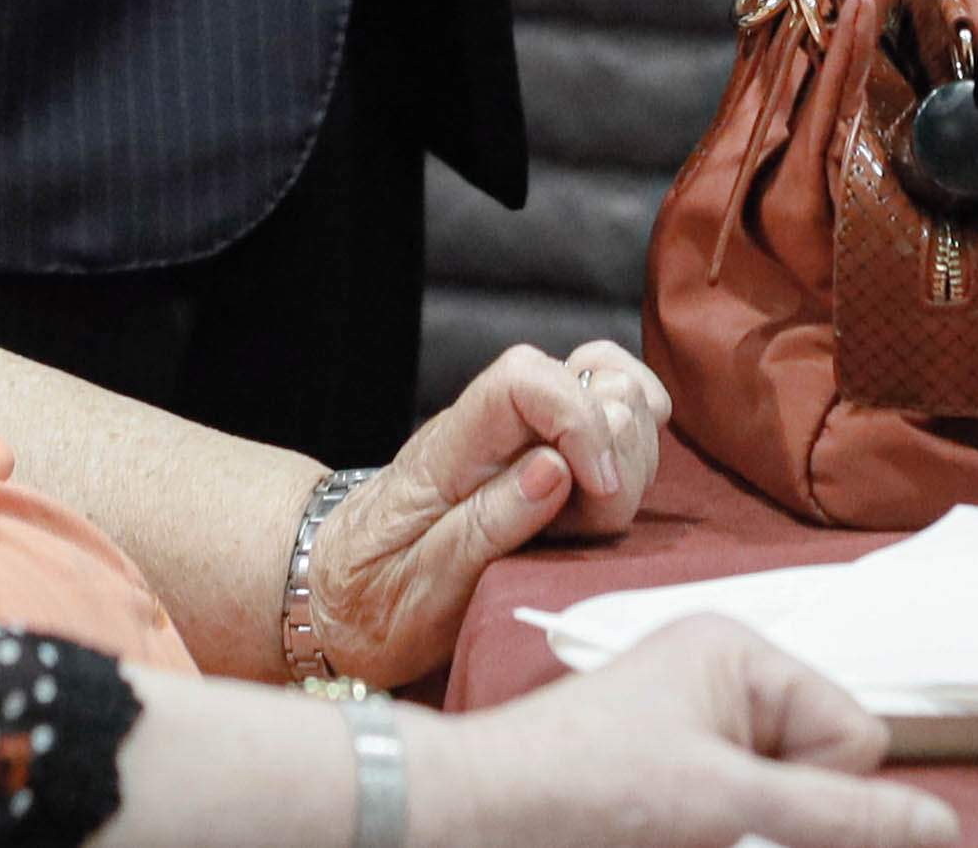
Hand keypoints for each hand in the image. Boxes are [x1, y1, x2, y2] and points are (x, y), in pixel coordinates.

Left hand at [313, 340, 669, 683]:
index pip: (521, 379)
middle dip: (618, 444)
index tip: (598, 489)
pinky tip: (619, 480)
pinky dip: (634, 434)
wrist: (342, 596)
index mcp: (450, 452)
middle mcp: (491, 429)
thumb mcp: (420, 587)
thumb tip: (555, 469)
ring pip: (608, 390)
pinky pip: (608, 412)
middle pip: (582, 378)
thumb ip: (486, 527)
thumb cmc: (374, 598)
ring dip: (631, 447)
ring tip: (600, 512)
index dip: (578, 419)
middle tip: (598, 517)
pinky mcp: (545, 456)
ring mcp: (521, 438)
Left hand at [413, 621, 945, 847]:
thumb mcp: (726, 800)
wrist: (477, 816)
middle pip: (820, 771)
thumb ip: (841, 816)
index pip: (854, 732)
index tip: (749, 802)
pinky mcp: (672, 778)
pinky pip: (742, 816)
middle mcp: (723, 679)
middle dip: (781, 815)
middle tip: (702, 821)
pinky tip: (671, 836)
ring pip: (781, 805)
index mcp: (741, 651)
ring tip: (673, 829)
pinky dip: (723, 838)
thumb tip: (941, 827)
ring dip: (747, 834)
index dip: (821, 789)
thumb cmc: (583, 784)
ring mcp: (695, 730)